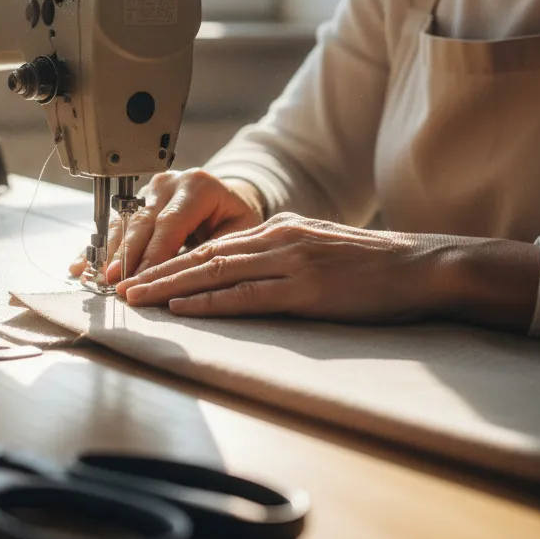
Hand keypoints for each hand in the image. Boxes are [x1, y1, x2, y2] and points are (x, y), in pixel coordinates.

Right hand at [68, 170, 264, 281]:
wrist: (227, 200)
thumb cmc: (235, 219)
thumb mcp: (238, 233)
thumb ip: (214, 251)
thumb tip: (186, 278)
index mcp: (197, 186)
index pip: (170, 222)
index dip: (153, 254)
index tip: (140, 279)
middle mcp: (168, 183)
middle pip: (141, 222)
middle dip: (125, 256)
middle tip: (112, 282)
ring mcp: (147, 190)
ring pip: (122, 223)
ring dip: (108, 254)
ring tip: (96, 279)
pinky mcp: (134, 202)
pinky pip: (113, 225)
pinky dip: (97, 249)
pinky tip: (81, 265)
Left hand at [116, 213, 447, 323]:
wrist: (419, 265)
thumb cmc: (370, 264)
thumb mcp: (315, 246)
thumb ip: (278, 252)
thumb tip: (244, 267)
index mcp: (276, 230)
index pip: (211, 247)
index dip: (170, 262)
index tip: (140, 276)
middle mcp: (275, 240)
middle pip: (201, 257)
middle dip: (156, 272)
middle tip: (120, 288)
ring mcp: (289, 262)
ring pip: (214, 273)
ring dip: (169, 287)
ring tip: (136, 299)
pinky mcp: (306, 289)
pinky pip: (247, 295)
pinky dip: (209, 302)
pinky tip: (182, 307)